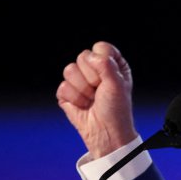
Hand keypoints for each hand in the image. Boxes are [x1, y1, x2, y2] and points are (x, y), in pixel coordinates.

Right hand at [56, 41, 136, 157]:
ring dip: (83, 90)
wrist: (105, 132)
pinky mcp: (67, 93)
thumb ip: (106, 65)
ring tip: (92, 99)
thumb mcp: (117, 84)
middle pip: (82, 57)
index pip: (100, 47)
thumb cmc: (116, 109)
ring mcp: (79, 80)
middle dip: (92, 78)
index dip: (102, 62)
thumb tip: (90, 56)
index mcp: (111, 63)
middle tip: (100, 91)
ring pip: (69, 70)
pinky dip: (74, 100)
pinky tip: (83, 106)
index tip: (110, 78)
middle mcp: (95, 69)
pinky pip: (62, 87)